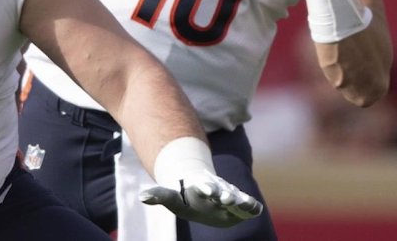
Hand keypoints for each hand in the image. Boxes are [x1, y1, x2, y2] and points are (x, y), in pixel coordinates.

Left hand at [140, 173, 263, 227]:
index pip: (202, 187)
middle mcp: (216, 190)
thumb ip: (160, 195)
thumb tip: (141, 196)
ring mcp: (229, 196)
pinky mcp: (239, 205)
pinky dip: (251, 206)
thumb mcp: (172, 197)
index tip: (203, 189)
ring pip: (236, 197)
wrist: (203, 189)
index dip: (203, 187)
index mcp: (199, 188)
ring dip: (239, 200)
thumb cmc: (186, 196)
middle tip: (224, 197)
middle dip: (222, 193)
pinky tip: (255, 209)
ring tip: (245, 204)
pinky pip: (247, 206)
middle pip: (220, 190)